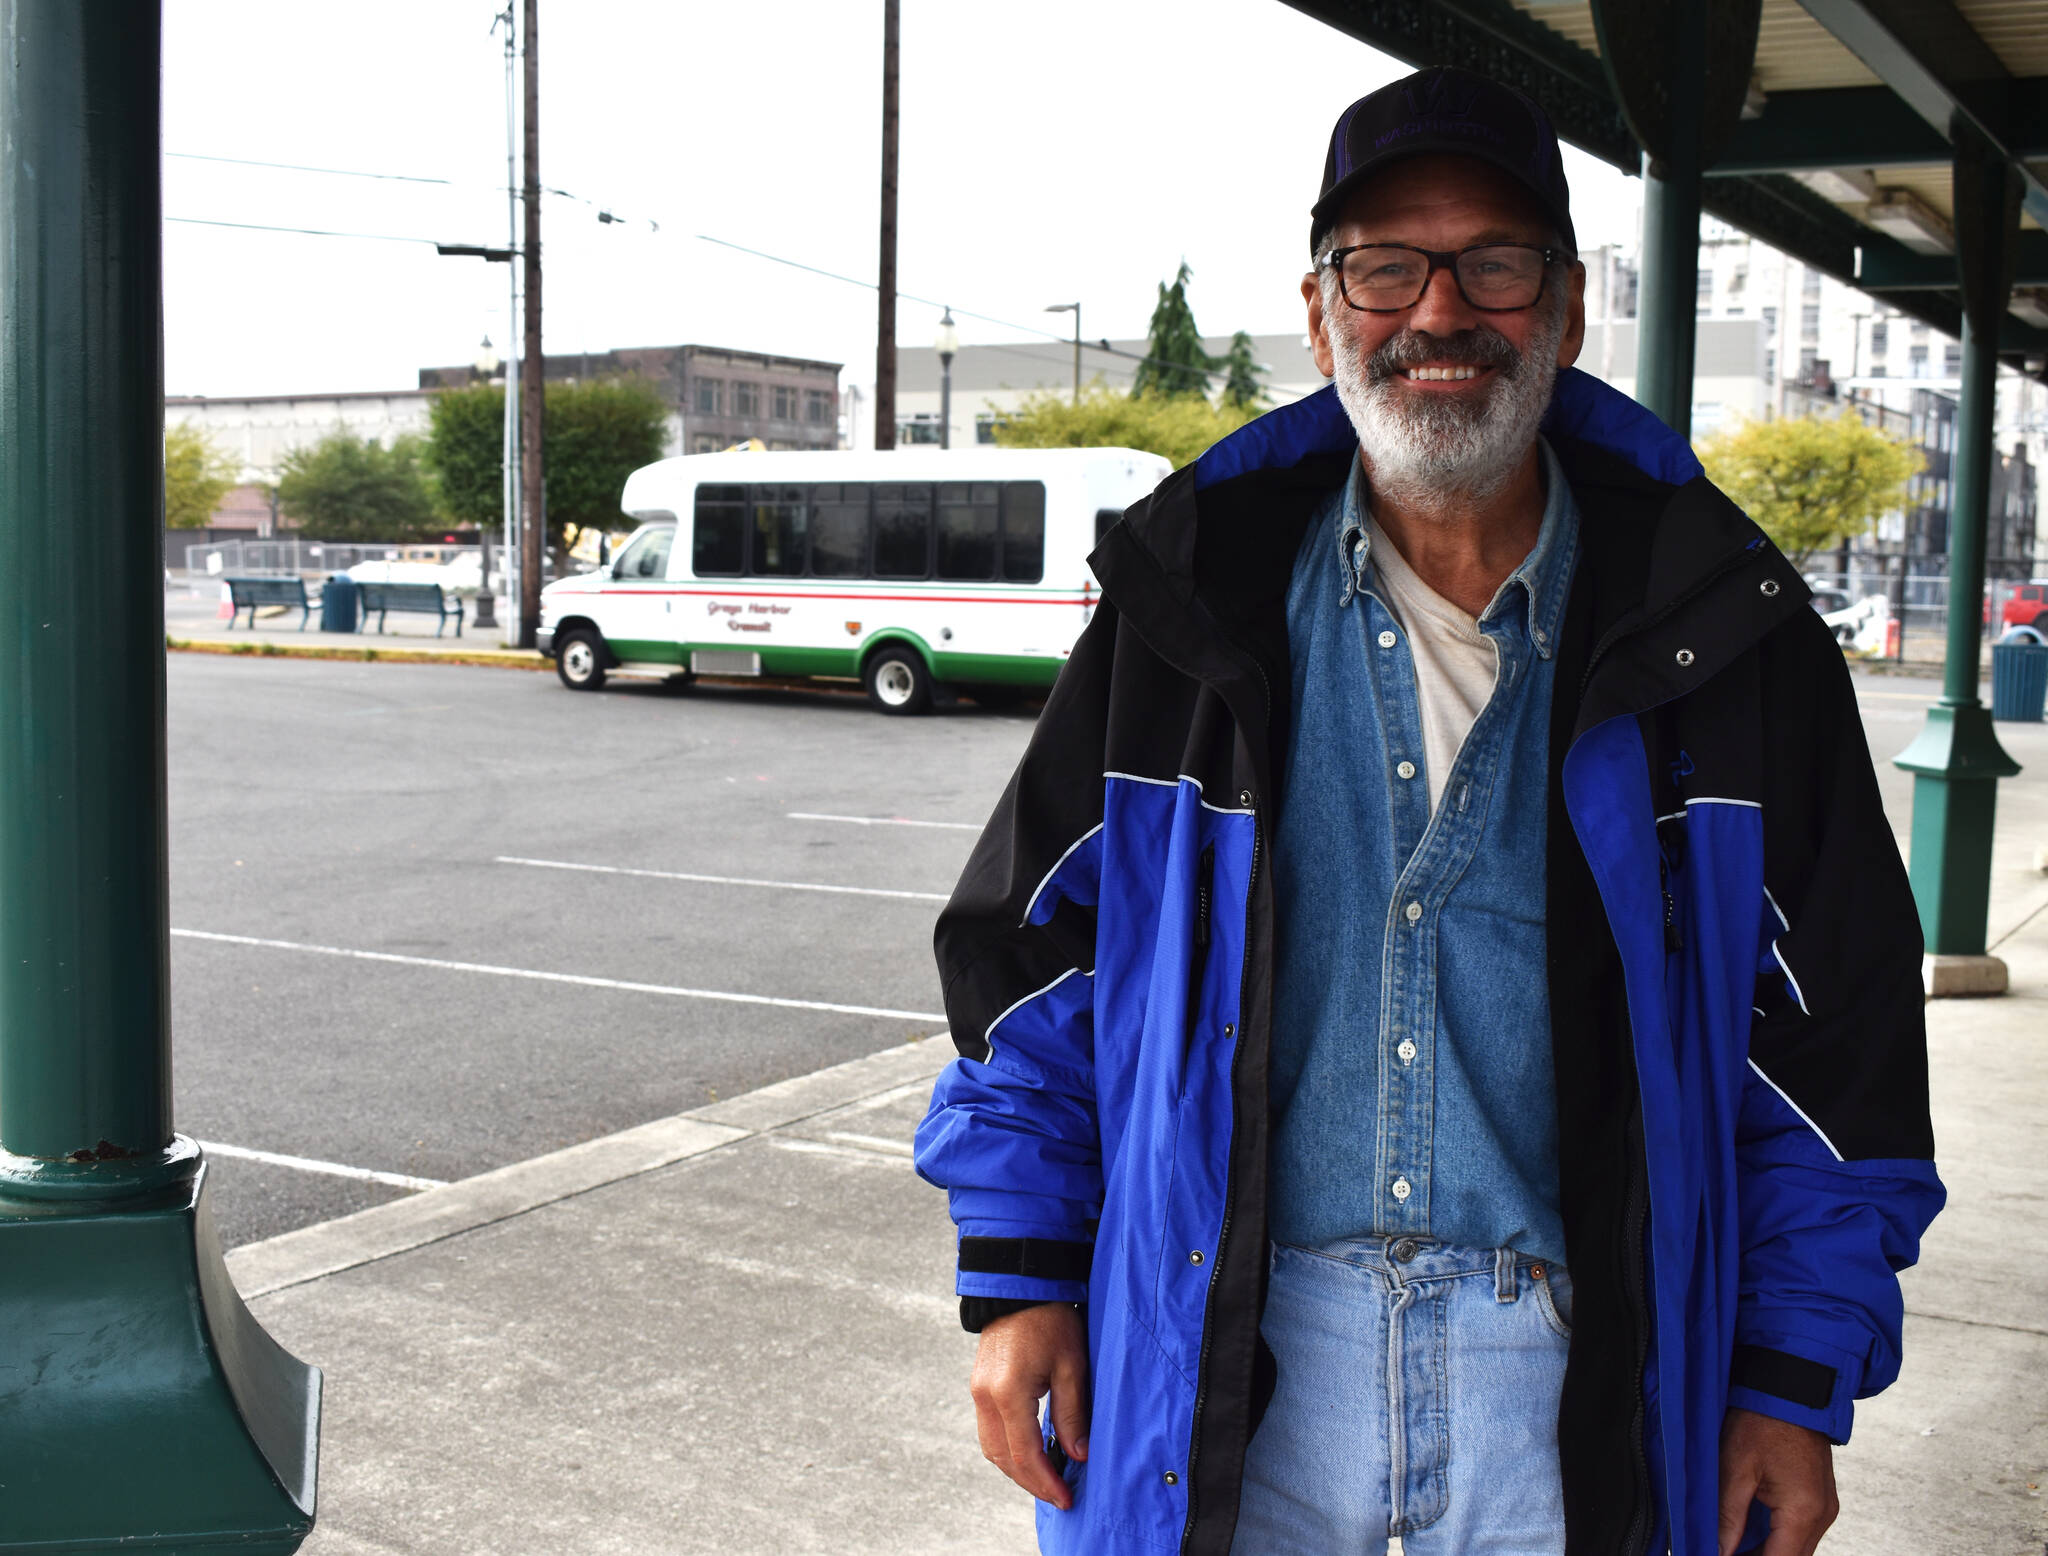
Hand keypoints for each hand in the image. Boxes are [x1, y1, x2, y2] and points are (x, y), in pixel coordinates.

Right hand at [969, 1303, 1088, 1509]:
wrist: (1023, 1286)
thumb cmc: (1051, 1319)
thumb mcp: (1071, 1366)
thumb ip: (1072, 1414)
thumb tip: (1077, 1455)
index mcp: (1008, 1392)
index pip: (1025, 1454)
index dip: (1046, 1482)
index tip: (1066, 1499)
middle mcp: (985, 1396)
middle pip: (1002, 1458)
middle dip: (1031, 1483)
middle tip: (1059, 1496)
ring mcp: (978, 1390)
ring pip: (991, 1448)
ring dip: (1017, 1469)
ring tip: (1047, 1479)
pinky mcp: (980, 1385)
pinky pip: (990, 1430)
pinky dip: (1009, 1449)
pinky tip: (1032, 1452)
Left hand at [1718, 1407, 1837, 1555]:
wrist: (1790, 1387)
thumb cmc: (1763, 1420)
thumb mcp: (1735, 1467)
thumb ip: (1728, 1516)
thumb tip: (1718, 1551)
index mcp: (1803, 1511)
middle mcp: (1822, 1515)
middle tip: (1722, 1552)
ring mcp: (1824, 1507)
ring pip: (1796, 1549)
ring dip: (1766, 1552)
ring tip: (1730, 1547)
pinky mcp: (1820, 1498)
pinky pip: (1800, 1531)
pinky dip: (1776, 1538)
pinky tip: (1748, 1535)